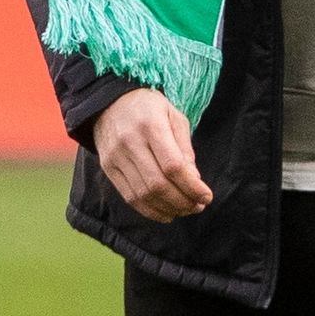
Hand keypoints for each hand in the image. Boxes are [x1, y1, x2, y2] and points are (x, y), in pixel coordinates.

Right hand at [90, 91, 212, 218]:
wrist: (108, 102)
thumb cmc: (149, 108)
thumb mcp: (174, 116)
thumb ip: (185, 148)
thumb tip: (194, 180)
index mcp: (150, 125)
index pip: (172, 166)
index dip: (191, 186)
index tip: (206, 196)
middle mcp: (130, 142)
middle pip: (158, 184)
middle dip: (182, 201)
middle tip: (198, 206)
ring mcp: (116, 157)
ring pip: (143, 195)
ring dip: (168, 208)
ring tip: (185, 210)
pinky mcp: (108, 169)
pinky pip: (129, 197)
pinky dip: (150, 211)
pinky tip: (166, 213)